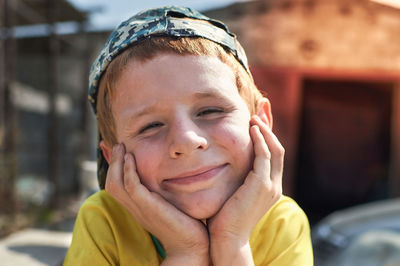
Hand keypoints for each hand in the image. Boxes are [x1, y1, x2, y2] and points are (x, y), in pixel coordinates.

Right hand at [105, 144, 209, 264]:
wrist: (191, 246)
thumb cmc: (185, 225)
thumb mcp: (170, 204)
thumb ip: (164, 192)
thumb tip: (170, 177)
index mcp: (138, 207)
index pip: (117, 186)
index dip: (115, 168)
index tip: (119, 151)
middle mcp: (135, 208)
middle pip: (112, 183)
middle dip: (112, 162)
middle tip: (117, 144)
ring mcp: (140, 209)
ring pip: (116, 184)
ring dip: (117, 163)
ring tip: (121, 147)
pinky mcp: (149, 208)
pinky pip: (132, 187)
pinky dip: (128, 171)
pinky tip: (131, 158)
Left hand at [207, 115, 283, 264]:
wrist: (227, 239)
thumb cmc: (224, 217)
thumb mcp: (233, 192)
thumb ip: (235, 177)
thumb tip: (222, 162)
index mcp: (268, 185)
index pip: (272, 152)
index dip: (268, 132)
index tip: (260, 114)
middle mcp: (274, 184)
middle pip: (278, 146)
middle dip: (270, 124)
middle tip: (263, 105)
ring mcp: (270, 185)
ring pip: (275, 149)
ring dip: (265, 129)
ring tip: (254, 114)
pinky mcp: (262, 186)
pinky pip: (265, 157)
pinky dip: (260, 141)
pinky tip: (251, 128)